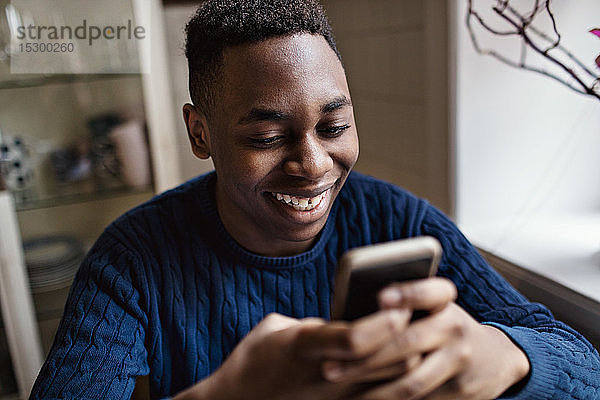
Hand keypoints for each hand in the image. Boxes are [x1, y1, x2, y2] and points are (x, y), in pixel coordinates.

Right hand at [174, 312, 411, 399]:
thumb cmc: (253, 361)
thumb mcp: (277, 329)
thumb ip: (317, 324)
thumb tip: (347, 321)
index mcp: (303, 347)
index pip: (355, 338)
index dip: (384, 320)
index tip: (400, 302)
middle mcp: (325, 376)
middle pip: (389, 362)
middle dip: (409, 337)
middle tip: (416, 316)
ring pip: (394, 384)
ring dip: (408, 359)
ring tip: (414, 338)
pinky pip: (383, 397)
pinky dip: (397, 381)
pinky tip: (399, 365)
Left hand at [323, 278, 530, 398]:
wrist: (494, 358)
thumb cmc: (441, 325)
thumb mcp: (432, 309)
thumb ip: (400, 309)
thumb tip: (350, 316)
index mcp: (444, 300)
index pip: (430, 292)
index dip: (409, 294)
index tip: (381, 297)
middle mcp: (454, 327)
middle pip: (406, 343)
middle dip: (364, 358)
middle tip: (328, 367)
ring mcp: (460, 360)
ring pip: (409, 380)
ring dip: (371, 388)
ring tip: (339, 385)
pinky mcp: (461, 391)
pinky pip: (418, 399)